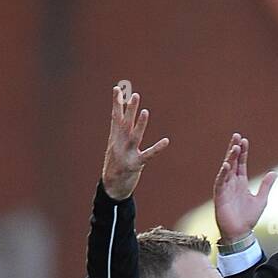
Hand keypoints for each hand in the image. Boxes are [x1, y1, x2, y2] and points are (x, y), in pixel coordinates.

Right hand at [101, 80, 168, 200]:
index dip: (116, 103)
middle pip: (125, 124)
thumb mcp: (114, 147)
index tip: (117, 89)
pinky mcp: (136, 165)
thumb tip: (121, 118)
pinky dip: (157, 148)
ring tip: (145, 112)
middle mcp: (119, 144)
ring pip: (134, 136)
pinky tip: (166, 141)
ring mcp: (127, 154)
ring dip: (140, 124)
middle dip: (130, 110)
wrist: (111, 188)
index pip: (115, 117)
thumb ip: (119, 132)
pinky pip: (148, 155)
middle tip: (135, 95)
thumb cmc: (114, 166)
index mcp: (114, 139)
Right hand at [214, 133, 277, 242]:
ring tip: (234, 147)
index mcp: (240, 182)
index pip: (241, 163)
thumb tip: (274, 172)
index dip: (242, 152)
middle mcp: (232, 183)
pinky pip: (220, 182)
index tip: (244, 140)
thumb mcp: (261, 199)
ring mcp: (225, 188)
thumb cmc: (248, 218)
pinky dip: (223, 174)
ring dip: (230, 158)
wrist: (240, 233)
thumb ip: (266, 186)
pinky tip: (226, 165)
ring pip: (226, 169)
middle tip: (236, 136)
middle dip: (234, 149)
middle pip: (232, 162)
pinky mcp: (220, 196)